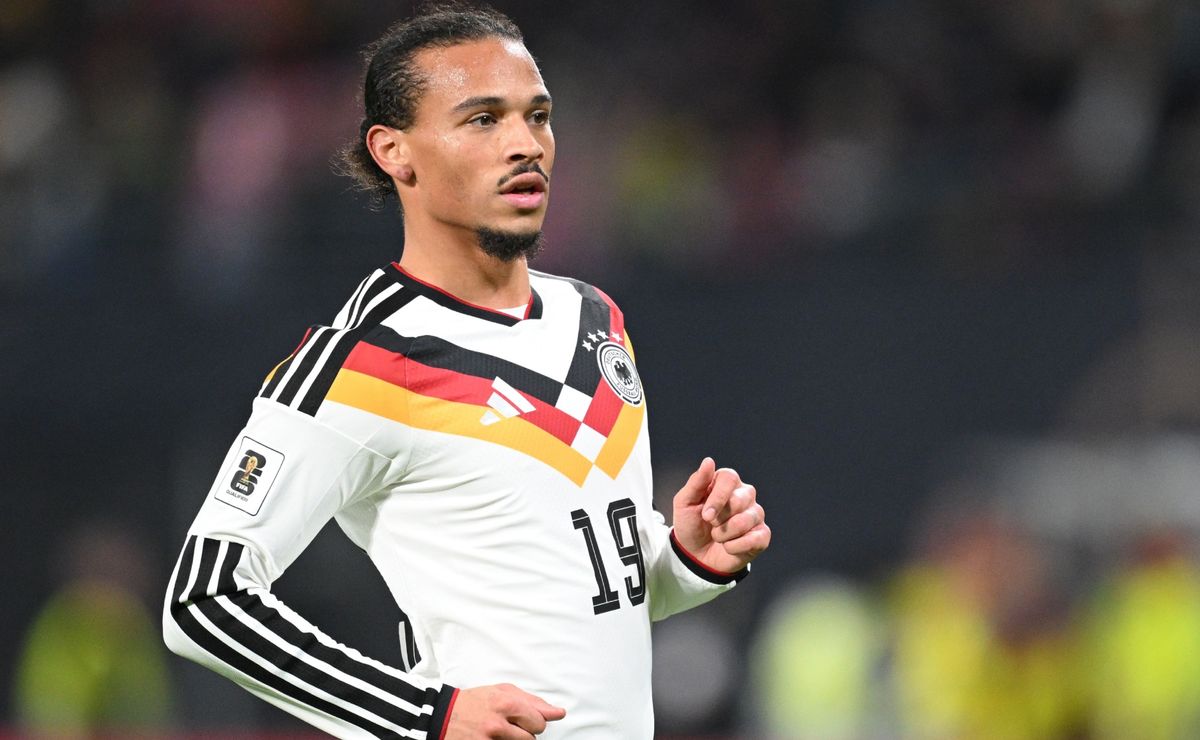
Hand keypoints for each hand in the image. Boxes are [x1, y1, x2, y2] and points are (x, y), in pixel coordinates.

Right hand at [444, 683, 565, 738]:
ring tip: (500, 732)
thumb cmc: (474, 701)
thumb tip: (558, 713)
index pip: (539, 721)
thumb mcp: (502, 692)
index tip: (527, 720)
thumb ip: (532, 702)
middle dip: (526, 732)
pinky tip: (491, 738)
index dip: (535, 721)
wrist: (442, 715)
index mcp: (506, 703)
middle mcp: (498, 723)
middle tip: (510, 725)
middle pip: (532, 737)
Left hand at [672, 457, 770, 573]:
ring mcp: (755, 514)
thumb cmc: (691, 524)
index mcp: (727, 482)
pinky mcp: (762, 535)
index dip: (717, 498)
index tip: (706, 515)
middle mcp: (745, 495)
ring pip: (745, 521)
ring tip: (718, 536)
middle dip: (718, 519)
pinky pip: (754, 539)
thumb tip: (709, 461)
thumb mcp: (684, 502)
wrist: (695, 554)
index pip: (729, 478)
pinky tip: (728, 546)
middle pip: (738, 500)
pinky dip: (734, 547)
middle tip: (711, 524)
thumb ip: (696, 482)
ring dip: (723, 535)